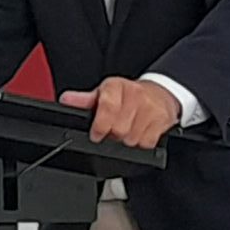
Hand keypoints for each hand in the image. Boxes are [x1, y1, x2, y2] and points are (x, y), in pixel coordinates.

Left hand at [59, 77, 180, 147]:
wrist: (159, 93)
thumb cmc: (127, 96)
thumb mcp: (103, 94)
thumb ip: (84, 100)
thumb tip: (66, 99)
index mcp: (117, 86)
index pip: (108, 108)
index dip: (100, 126)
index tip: (96, 134)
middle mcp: (135, 94)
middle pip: (119, 129)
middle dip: (113, 135)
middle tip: (112, 132)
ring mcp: (151, 108)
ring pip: (132, 138)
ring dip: (126, 141)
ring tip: (126, 131)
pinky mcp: (162, 120)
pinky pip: (147, 143)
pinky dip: (141, 143)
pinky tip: (139, 133)